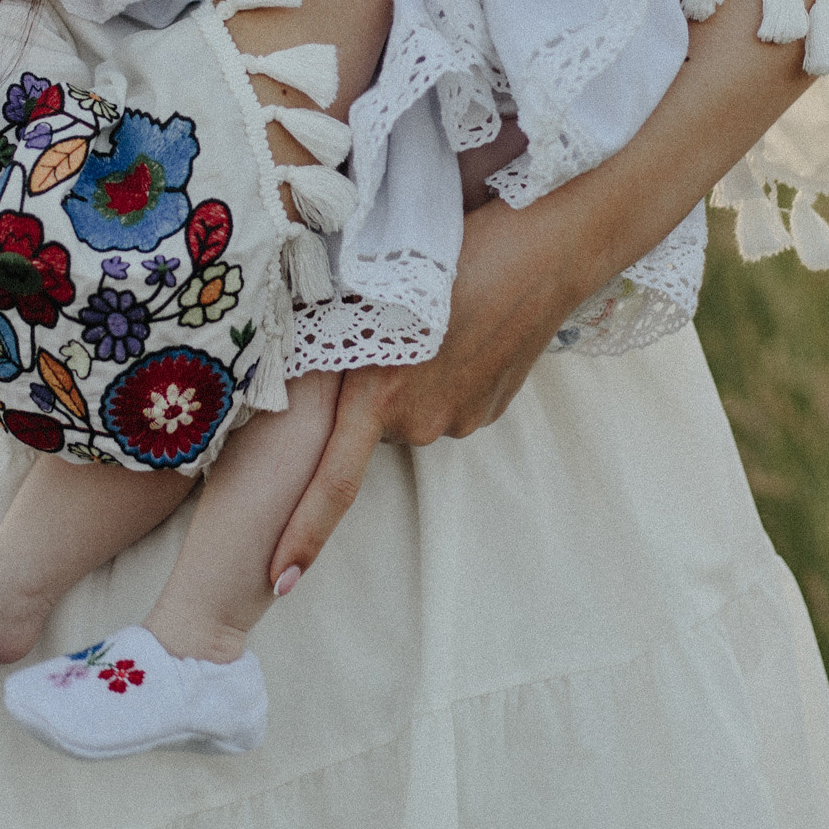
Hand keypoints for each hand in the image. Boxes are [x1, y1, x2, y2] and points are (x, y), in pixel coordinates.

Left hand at [265, 0, 819, 584]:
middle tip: (383, 323)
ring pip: (407, 410)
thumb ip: (339, 334)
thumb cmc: (459, 245)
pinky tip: (464, 325)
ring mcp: (459, 420)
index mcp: (380, 388)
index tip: (275, 583)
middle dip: (362, 388)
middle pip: (364, 423)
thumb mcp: (379, 283)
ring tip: (431, 313)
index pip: (333, 480)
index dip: (302, 533)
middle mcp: (418, 419)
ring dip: (405, 374)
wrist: (553, 245)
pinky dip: (441, 373)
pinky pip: (444, 402)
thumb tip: (300, 361)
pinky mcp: (489, 412)